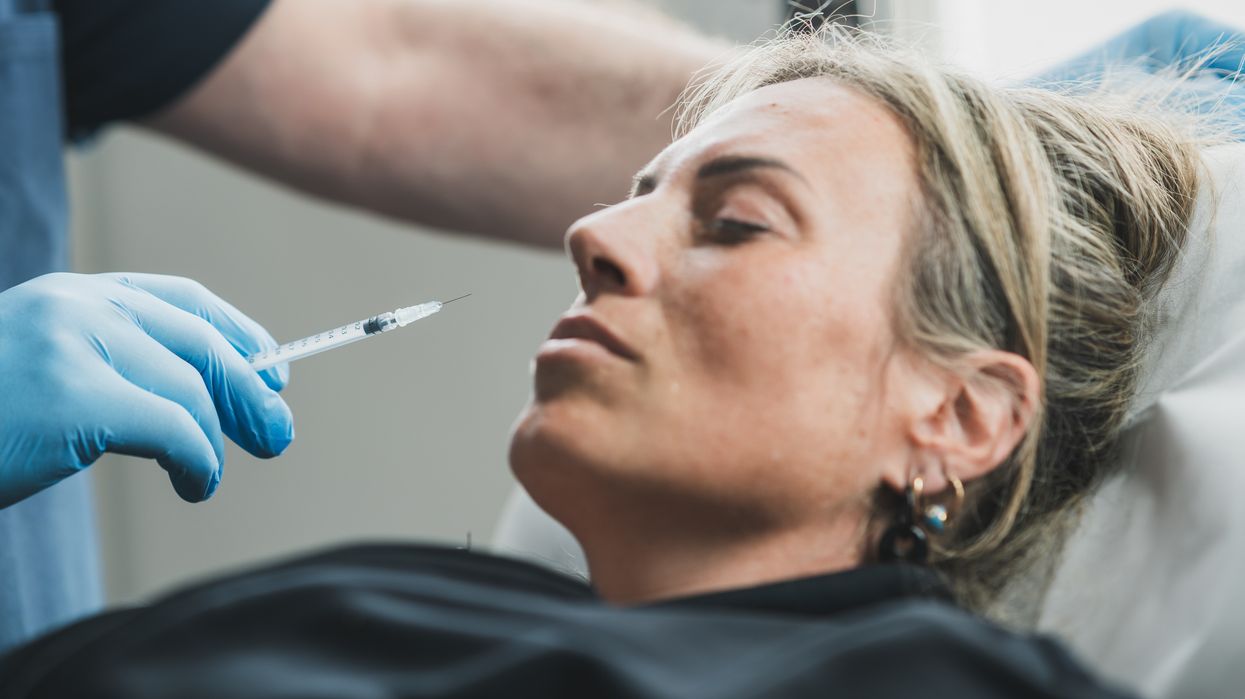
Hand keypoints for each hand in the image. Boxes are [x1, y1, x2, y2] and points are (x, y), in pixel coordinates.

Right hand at [0, 273, 292, 507]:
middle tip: (277, 434)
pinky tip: (195, 485)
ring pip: (192, 391)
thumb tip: (189, 401)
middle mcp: (79, 306)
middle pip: (201, 344)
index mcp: (72, 294)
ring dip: (215, 443)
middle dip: (250, 392)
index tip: (273, 368)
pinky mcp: (74, 398)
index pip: (182, 300)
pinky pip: (174, 431)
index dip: (239, 334)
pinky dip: (199, 463)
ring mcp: (76, 346)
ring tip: (210, 477)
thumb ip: (97, 361)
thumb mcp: (28, 364)